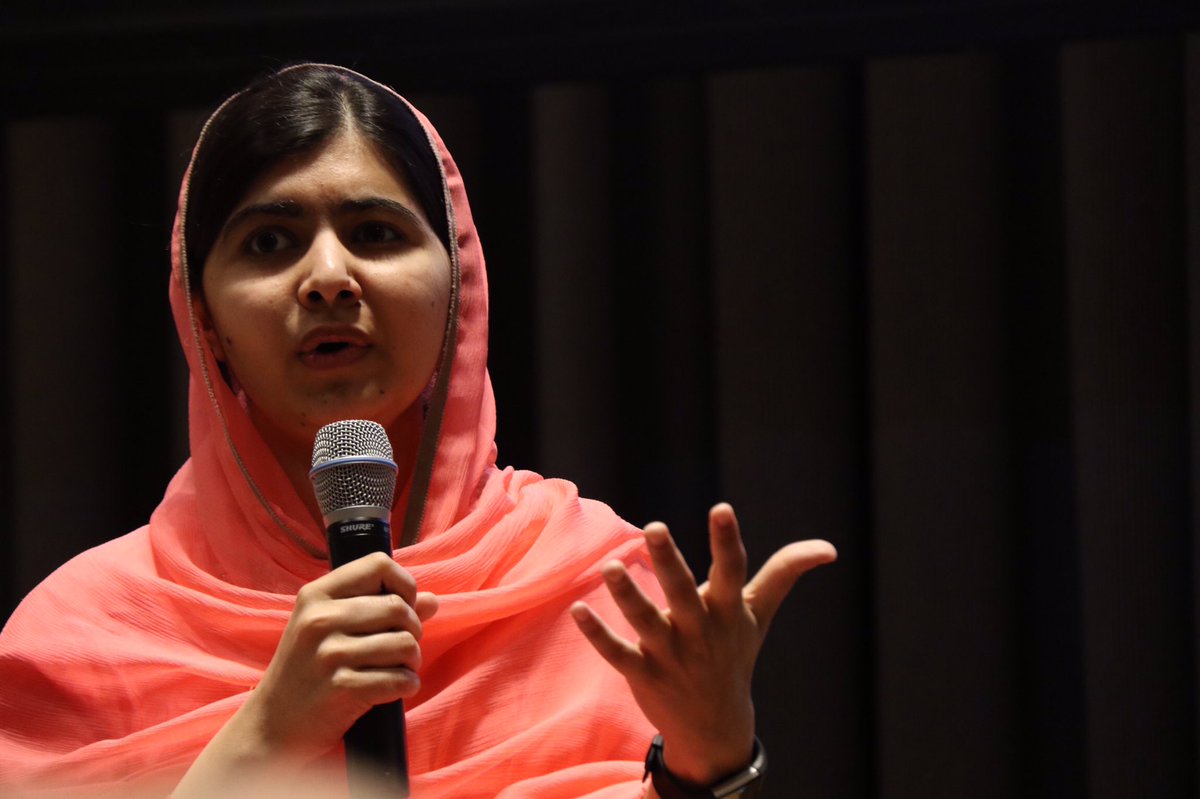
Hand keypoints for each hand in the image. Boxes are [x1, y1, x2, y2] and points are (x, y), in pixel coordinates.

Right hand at [241, 552, 438, 757]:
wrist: (272, 724)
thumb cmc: (307, 670)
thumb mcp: (329, 629)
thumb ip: (378, 608)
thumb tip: (432, 600)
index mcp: (317, 595)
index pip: (379, 565)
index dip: (405, 584)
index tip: (404, 606)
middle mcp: (320, 620)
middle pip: (399, 607)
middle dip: (413, 629)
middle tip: (402, 647)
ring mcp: (329, 655)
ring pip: (405, 643)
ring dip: (412, 660)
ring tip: (399, 668)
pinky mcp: (342, 688)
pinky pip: (400, 679)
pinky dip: (407, 685)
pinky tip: (396, 688)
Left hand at [570, 503, 834, 784]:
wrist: (715, 726)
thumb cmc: (735, 654)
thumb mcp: (760, 616)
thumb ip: (785, 574)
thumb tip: (829, 548)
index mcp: (728, 612)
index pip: (732, 571)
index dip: (727, 540)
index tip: (722, 509)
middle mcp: (700, 631)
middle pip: (684, 593)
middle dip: (670, 562)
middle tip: (653, 527)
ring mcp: (671, 655)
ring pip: (646, 623)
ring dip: (628, 596)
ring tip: (610, 567)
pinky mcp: (643, 674)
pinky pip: (617, 654)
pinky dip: (597, 634)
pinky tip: (577, 609)